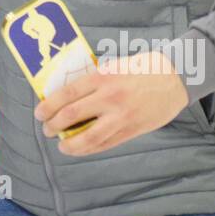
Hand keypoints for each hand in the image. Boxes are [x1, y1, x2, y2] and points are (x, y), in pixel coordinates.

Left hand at [35, 49, 188, 155]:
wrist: (175, 78)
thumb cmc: (141, 68)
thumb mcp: (113, 66)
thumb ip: (93, 80)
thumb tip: (67, 94)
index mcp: (103, 77)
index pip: (67, 94)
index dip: (49, 106)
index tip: (39, 112)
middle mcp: (110, 98)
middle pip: (72, 116)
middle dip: (53, 125)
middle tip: (46, 128)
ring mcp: (121, 117)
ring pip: (88, 137)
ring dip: (69, 144)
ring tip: (62, 145)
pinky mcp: (132, 130)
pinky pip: (105, 144)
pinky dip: (89, 149)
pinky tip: (80, 149)